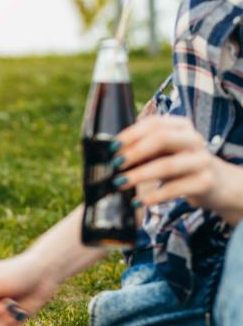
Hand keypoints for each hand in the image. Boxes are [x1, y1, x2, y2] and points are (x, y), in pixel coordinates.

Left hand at [114, 115, 242, 224]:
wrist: (217, 184)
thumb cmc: (180, 166)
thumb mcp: (163, 153)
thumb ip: (142, 150)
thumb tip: (109, 156)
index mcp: (181, 126)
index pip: (154, 123)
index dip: (131, 134)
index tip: (111, 146)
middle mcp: (194, 139)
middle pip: (162, 138)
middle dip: (134, 151)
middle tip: (115, 164)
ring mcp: (202, 160)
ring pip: (168, 165)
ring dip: (140, 175)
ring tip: (119, 182)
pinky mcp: (205, 182)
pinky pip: (176, 188)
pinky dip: (154, 196)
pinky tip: (138, 201)